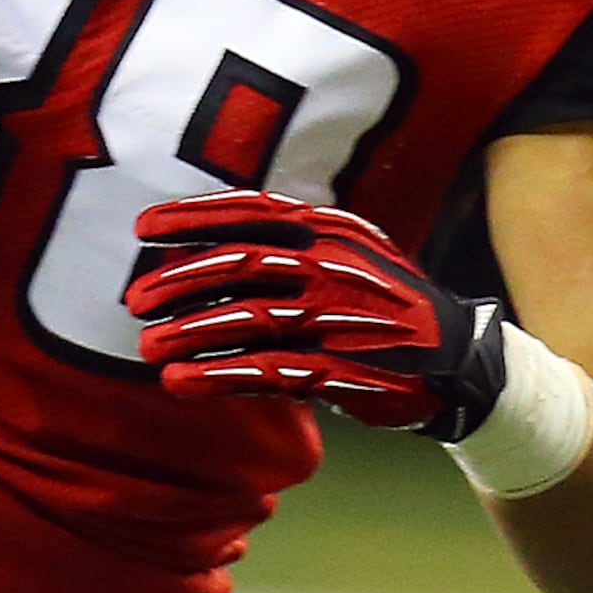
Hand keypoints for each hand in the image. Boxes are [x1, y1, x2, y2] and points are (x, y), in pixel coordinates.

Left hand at [126, 191, 508, 437]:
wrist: (458, 361)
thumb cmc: (381, 305)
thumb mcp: (346, 255)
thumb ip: (287, 243)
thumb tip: (199, 247)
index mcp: (332, 231)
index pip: (252, 211)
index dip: (192, 217)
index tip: (142, 229)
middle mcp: (335, 266)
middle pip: (239, 263)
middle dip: (176, 280)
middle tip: (133, 301)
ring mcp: (340, 318)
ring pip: (247, 317)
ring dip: (186, 331)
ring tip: (147, 346)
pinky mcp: (343, 370)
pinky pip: (267, 370)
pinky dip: (217, 375)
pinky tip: (180, 382)